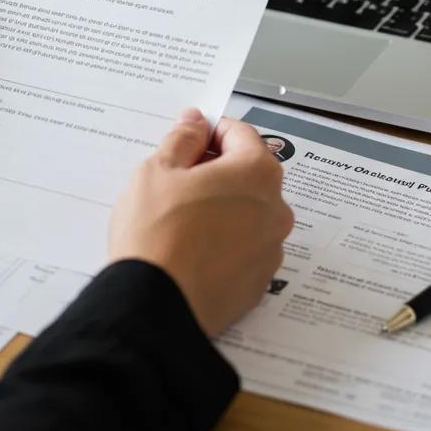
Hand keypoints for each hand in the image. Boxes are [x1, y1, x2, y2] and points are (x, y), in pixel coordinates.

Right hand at [108, 110, 293, 336]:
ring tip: (181, 220)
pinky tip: (191, 250)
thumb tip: (196, 122)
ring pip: (247, 213)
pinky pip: (244, 249)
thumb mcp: (158, 170)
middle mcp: (276, 209)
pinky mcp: (259, 284)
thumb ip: (183, 139)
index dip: (209, 132)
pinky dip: (224, 243)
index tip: (186, 140)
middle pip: (248, 174)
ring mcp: (271, 250)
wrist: (154, 308)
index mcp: (256, 173)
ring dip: (222, 207)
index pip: (240, 134)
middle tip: (176, 182)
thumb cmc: (156, 232)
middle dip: (216, 170)